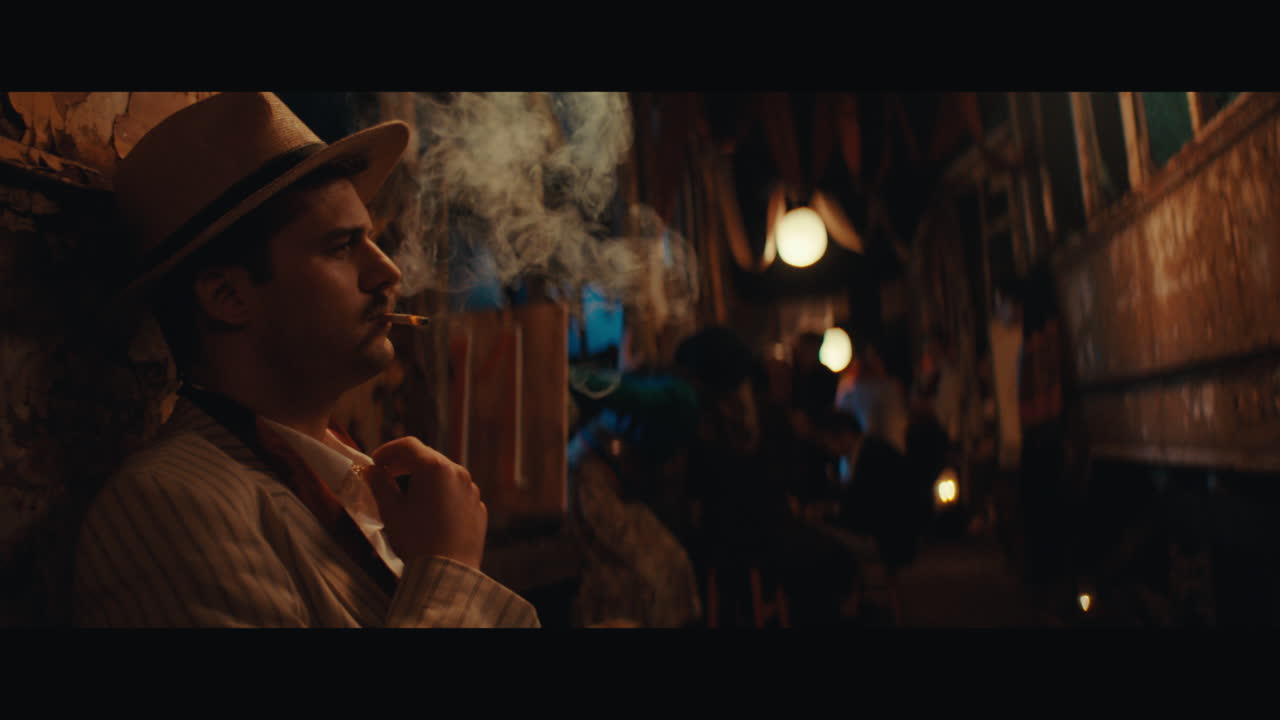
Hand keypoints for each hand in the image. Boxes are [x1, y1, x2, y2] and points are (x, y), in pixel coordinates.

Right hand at [365, 437, 486, 569]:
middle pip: (427, 458)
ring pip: (444, 476)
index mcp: (435, 468)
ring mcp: (471, 490)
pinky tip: (429, 514)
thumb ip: (379, 484)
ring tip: (408, 497)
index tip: (375, 464)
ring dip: (424, 480)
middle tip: (386, 477)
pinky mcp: (478, 507)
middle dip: (405, 465)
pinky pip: (456, 493)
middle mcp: (458, 473)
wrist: (448, 571)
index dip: (387, 451)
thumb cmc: (416, 539)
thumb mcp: (391, 510)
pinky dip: (441, 496)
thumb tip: (372, 471)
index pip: (408, 445)